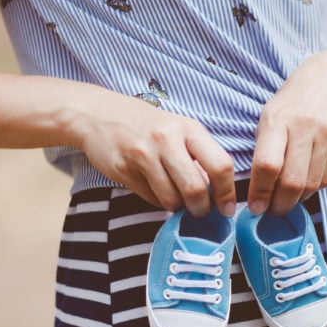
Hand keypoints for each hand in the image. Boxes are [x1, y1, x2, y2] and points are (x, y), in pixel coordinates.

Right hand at [72, 91, 235, 216]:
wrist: (98, 114)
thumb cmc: (148, 125)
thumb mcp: (179, 130)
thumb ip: (199, 156)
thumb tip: (217, 193)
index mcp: (188, 128)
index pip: (220, 165)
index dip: (227, 192)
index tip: (226, 207)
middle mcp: (166, 139)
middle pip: (195, 188)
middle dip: (201, 208)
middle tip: (200, 212)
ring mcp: (143, 154)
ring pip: (171, 199)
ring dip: (177, 207)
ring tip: (176, 199)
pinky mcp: (123, 169)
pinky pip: (150, 198)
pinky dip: (158, 201)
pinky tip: (154, 188)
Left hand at [248, 51, 326, 214]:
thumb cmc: (295, 101)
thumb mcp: (270, 115)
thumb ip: (263, 149)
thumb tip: (255, 191)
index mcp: (277, 119)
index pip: (267, 165)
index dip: (260, 192)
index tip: (255, 207)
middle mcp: (304, 126)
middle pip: (292, 181)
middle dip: (279, 205)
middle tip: (272, 211)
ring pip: (312, 184)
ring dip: (297, 200)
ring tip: (288, 200)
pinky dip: (314, 187)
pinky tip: (306, 184)